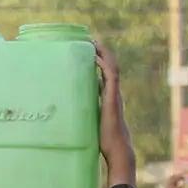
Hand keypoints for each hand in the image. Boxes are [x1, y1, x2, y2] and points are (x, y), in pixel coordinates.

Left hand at [95, 43, 133, 178]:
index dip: (98, 59)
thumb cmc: (103, 138)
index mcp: (109, 96)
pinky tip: (95, 56)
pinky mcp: (112, 98)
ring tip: (92, 42)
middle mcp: (113, 92)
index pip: (105, 72)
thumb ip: (86, 111)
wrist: (116, 148)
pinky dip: (103, 64)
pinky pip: (110, 76)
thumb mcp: (91, 119)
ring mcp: (114, 94)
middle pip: (110, 65)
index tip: (88, 49)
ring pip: (112, 67)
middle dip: (101, 51)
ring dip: (103, 53)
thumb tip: (71, 109)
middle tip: (89, 40)